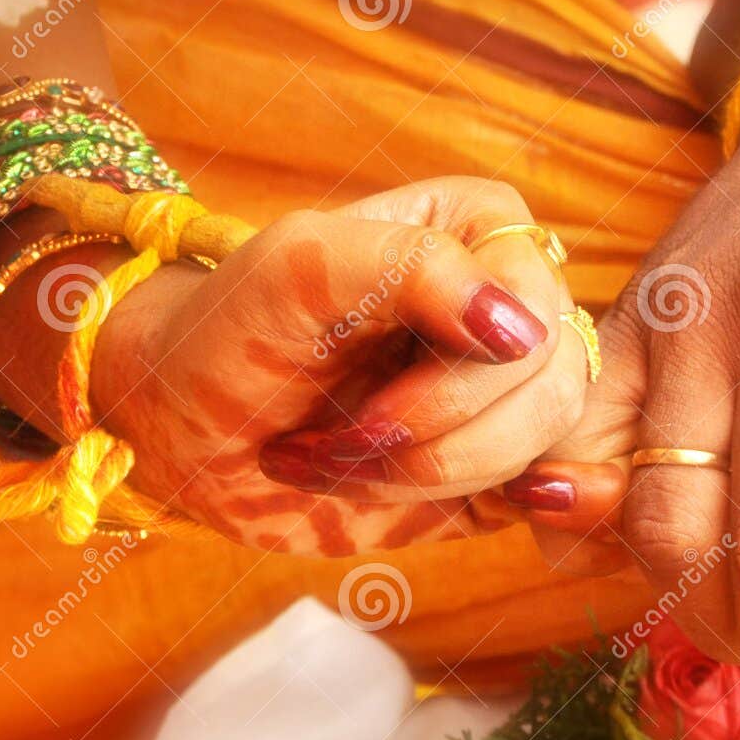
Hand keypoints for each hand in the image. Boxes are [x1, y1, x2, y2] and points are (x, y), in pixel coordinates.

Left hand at [89, 178, 588, 553]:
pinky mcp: (503, 466)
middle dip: (431, 428)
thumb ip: (409, 265)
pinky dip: (492, 509)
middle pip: (549, 379)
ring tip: (345, 461)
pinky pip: (551, 495)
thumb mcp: (296, 266)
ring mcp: (512, 390)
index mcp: (478, 229)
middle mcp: (509, 305)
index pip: (532, 297)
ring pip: (545, 441)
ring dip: (432, 471)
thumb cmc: (231, 331)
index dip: (463, 364)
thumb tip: (520, 330)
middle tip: (339, 437)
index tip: (372, 389)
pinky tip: (423, 496)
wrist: (188, 432)